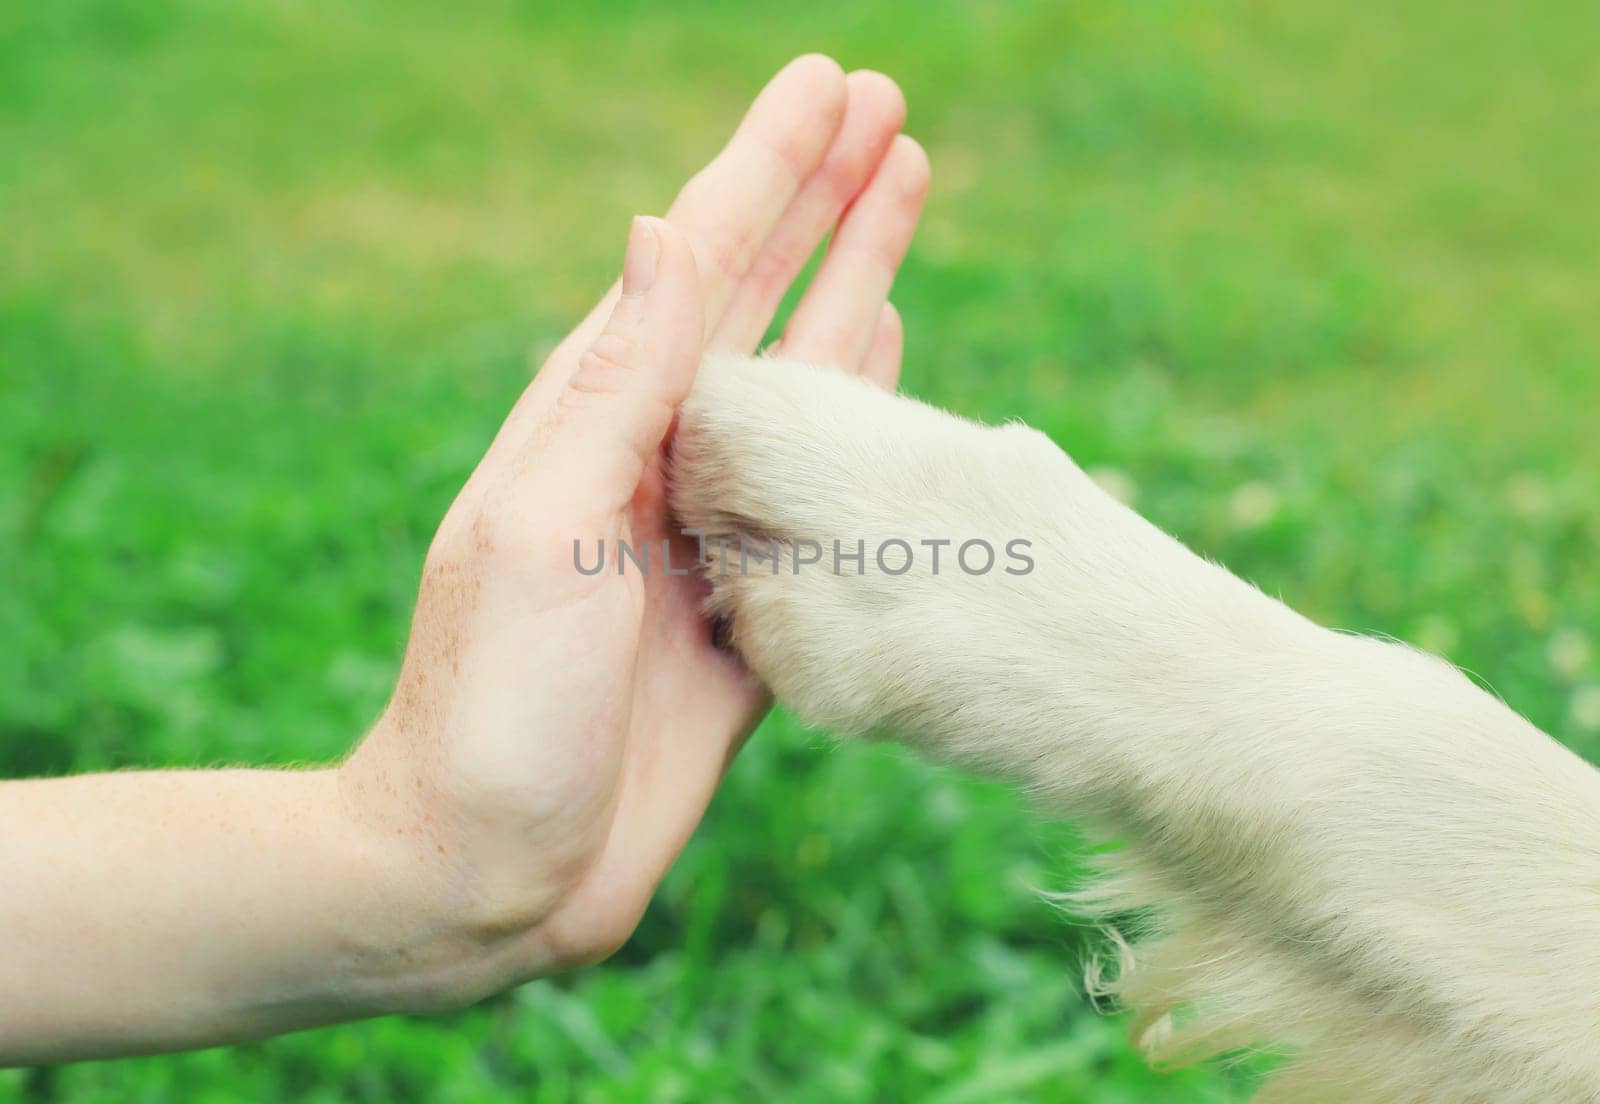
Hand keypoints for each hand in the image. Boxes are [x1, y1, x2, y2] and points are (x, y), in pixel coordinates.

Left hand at [340, 55, 929, 999]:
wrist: (491, 866)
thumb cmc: (495, 701)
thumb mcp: (544, 524)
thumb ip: (617, 383)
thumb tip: (664, 226)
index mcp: (597, 418)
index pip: (703, 258)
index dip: (772, 167)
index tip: (831, 81)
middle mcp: (655, 455)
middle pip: (764, 296)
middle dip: (826, 202)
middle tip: (890, 111)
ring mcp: (708, 526)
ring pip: (804, 378)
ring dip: (854, 285)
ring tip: (902, 203)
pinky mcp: (751, 603)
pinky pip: (823, 489)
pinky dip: (858, 416)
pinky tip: (884, 363)